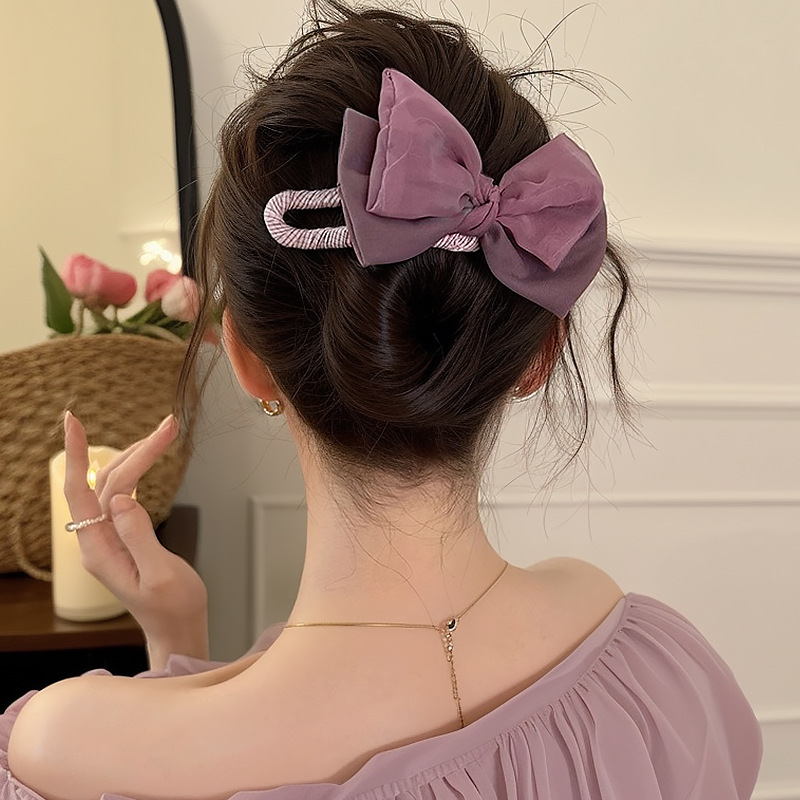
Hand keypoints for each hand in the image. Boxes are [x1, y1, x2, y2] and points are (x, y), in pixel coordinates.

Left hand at [63, 411, 208, 667]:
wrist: (178, 628)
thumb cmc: (173, 607)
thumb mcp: (159, 575)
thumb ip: (138, 536)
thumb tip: (121, 499)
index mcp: (100, 549)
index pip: (80, 490)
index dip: (75, 453)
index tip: (72, 421)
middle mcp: (98, 539)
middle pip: (108, 480)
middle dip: (137, 449)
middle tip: (170, 425)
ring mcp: (110, 536)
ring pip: (117, 483)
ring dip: (140, 455)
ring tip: (168, 433)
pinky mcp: (124, 534)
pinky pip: (125, 493)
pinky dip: (139, 470)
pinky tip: (149, 456)